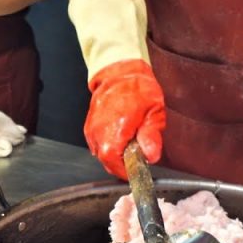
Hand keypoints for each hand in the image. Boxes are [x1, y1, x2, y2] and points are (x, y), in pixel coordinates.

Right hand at [84, 59, 165, 178]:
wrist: (119, 72)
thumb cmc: (137, 88)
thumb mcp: (153, 112)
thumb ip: (151, 137)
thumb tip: (151, 156)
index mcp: (114, 130)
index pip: (114, 164)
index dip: (126, 171)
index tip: (137, 170)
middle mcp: (98, 133)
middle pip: (107, 162)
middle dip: (122, 164)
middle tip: (137, 156)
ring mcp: (91, 130)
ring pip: (102, 154)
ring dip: (115, 155)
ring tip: (129, 142)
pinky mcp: (89, 127)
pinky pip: (98, 145)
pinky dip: (109, 146)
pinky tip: (120, 136)